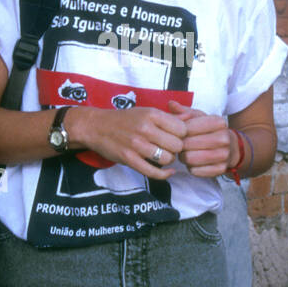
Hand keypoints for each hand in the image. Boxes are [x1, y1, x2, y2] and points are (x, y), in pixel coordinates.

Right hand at [67, 106, 186, 179]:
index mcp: (151, 114)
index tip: (176, 136)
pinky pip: (154, 172)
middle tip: (169, 148)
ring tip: (162, 156)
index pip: (182, 128)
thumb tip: (191, 117)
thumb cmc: (125, 119)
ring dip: (168, 160)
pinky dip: (164, 175)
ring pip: (167, 159)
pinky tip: (167, 172)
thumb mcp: (147, 112)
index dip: (182, 134)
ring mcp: (136, 145)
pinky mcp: (129, 159)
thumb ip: (169, 116)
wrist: (96, 127)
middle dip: (176, 149)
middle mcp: (145, 128)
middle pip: (177, 145)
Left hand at [167, 99, 232, 177]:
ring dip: (184, 157)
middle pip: (187, 144)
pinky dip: (191, 167)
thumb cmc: (210, 131)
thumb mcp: (200, 118)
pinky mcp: (220, 169)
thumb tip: (171, 104)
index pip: (187, 127)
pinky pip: (195, 171)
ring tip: (186, 152)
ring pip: (190, 159)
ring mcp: (224, 155)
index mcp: (218, 122)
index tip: (178, 133)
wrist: (232, 148)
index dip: (178, 132)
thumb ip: (185, 111)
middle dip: (179, 145)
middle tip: (180, 145)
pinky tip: (194, 162)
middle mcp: (224, 138)